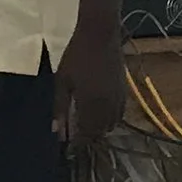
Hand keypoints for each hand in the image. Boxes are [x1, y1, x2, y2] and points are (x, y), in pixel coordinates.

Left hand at [55, 27, 126, 147]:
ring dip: (99, 129)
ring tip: (87, 126)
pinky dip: (110, 119)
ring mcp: (118, 98)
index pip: (85, 133)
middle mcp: (107, 105)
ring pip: (111, 124)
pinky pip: (119, 113)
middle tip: (75, 136)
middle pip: (99, 131)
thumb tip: (57, 131)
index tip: (68, 148)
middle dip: (88, 137)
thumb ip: (60, 107)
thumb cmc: (76, 55)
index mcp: (90, 104)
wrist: (100, 33)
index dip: (77, 143)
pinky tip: (100, 114)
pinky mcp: (124, 90)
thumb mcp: (62, 81)